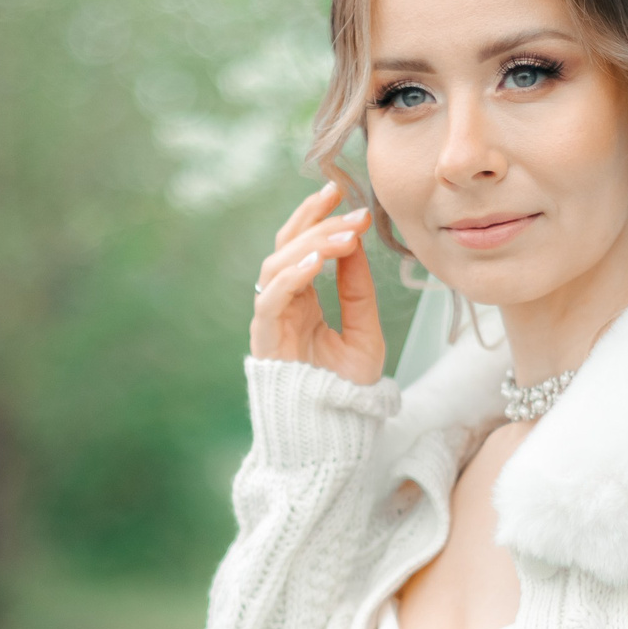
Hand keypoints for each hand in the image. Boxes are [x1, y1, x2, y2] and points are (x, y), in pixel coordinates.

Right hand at [251, 183, 383, 385]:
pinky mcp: (264, 340)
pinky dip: (291, 277)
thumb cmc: (344, 391)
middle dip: (317, 222)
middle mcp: (282, 305)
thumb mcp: (364, 334)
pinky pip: (270, 299)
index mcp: (302, 300)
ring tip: (344, 237)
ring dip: (310, 245)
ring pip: (276, 265)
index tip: (345, 193)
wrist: (330, 436)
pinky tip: (316, 262)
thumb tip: (355, 244)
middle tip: (350, 208)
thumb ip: (358, 292)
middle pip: (286, 246)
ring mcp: (270, 321)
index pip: (301, 245)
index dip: (318, 216)